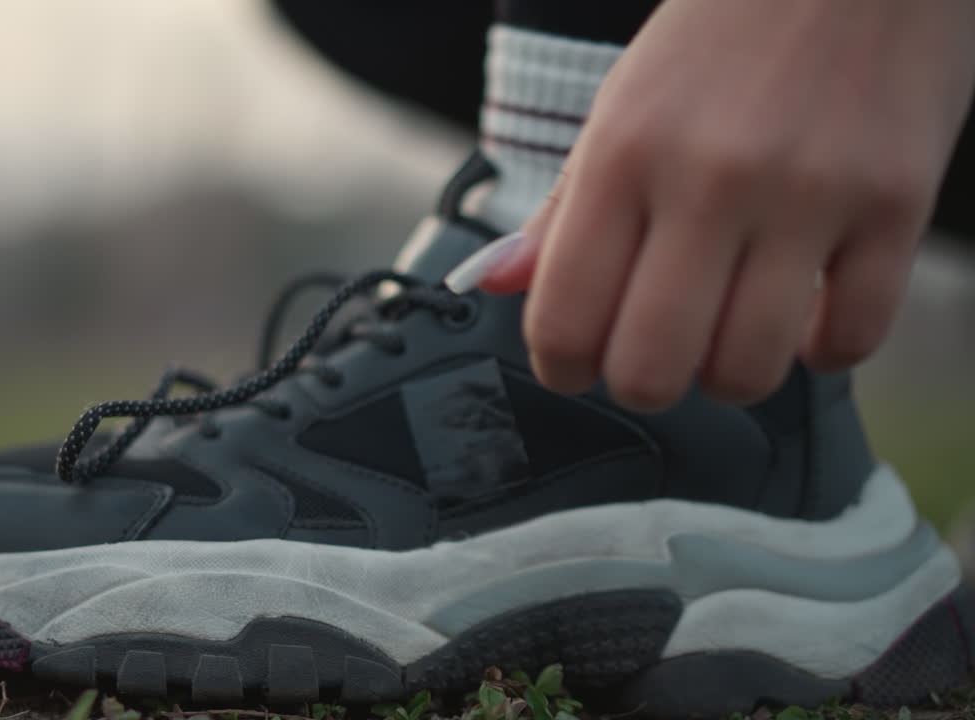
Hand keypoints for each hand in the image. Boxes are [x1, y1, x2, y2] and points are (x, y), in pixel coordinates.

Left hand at [479, 0, 974, 411]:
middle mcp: (709, 177)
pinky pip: (852, 340)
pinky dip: (823, 352)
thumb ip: (561, 208)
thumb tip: (493, 283)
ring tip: (727, 334)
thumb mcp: (620, 108)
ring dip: (727, 377)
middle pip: (651, 367)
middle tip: (652, 357)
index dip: (561, 366)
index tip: (574, 365)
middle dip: (640, 385)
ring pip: (746, 371)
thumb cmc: (721, 43)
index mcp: (622, 153)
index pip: (565, 318)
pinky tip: (805, 317)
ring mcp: (808, 193)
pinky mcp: (895, 203)